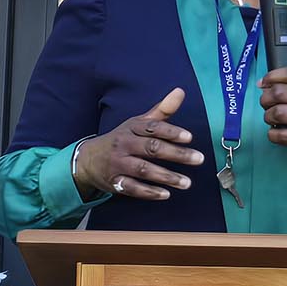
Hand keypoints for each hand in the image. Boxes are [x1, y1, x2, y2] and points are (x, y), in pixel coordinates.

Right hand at [73, 89, 204, 201]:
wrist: (87, 159)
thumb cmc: (122, 138)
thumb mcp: (138, 123)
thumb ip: (162, 111)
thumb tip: (180, 91)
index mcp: (132, 128)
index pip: (153, 128)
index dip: (171, 132)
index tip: (189, 137)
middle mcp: (124, 144)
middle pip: (151, 148)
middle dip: (176, 154)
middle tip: (198, 159)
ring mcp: (118, 163)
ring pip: (143, 170)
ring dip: (166, 176)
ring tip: (187, 183)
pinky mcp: (114, 182)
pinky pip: (132, 188)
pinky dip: (149, 192)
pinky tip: (166, 194)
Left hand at [259, 67, 286, 176]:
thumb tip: (267, 86)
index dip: (272, 76)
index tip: (263, 83)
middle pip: (278, 92)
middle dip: (265, 100)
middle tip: (267, 106)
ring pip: (277, 113)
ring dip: (268, 118)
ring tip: (273, 120)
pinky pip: (280, 135)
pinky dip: (273, 135)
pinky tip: (279, 133)